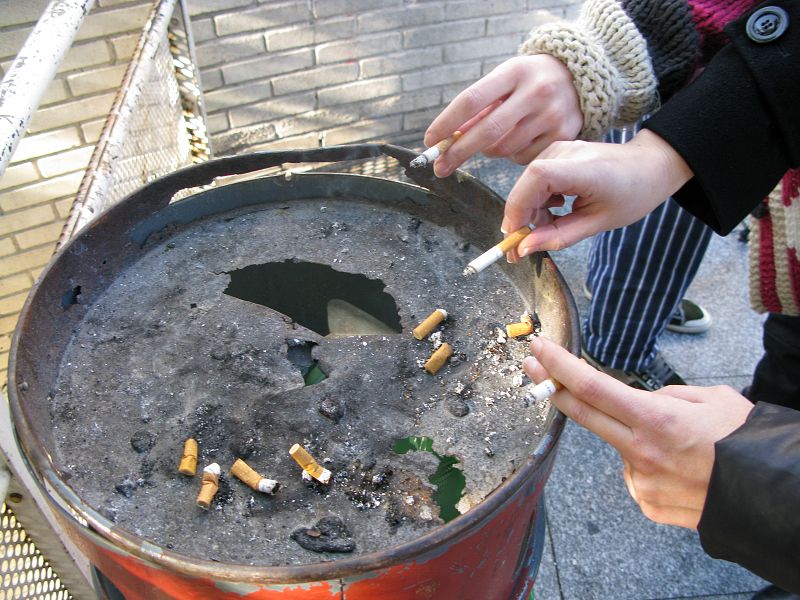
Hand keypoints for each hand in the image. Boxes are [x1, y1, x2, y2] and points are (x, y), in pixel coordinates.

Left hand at [423, 55, 582, 177]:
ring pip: (504, 149)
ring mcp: (552, 115)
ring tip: (498, 136)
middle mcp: (536, 92)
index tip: (429, 141)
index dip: (446, 123)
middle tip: (439, 167)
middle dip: (458, 152)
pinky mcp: (564, 135)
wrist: (580, 76)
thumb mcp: (504, 80)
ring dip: (490, 150)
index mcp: (514, 71)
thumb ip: (478, 107)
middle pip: (486, 131)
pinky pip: (524, 158)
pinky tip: (522, 138)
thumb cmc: (528, 80)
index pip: (471, 100)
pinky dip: (513, 155)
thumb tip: (448, 138)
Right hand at [500, 129, 694, 258]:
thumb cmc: (631, 193)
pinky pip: (534, 180)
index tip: (515, 235)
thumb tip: (525, 248)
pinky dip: (538, 200)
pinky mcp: (555, 152)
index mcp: (585, 169)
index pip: (538, 177)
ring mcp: (559, 149)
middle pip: (527, 183)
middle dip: (521, 217)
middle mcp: (567, 152)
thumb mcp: (598, 223)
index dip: (519, 206)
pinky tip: (556, 209)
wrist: (649, 166)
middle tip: (524, 246)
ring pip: (528, 184)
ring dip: (532, 211)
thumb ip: (559, 236)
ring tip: (552, 225)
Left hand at [523, 337, 753, 528]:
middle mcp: (640, 451)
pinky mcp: (648, 503)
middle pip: (581, 414)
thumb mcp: (711, 399)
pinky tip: (680, 470)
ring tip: (681, 446)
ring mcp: (641, 481)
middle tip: (534, 368)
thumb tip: (643, 402)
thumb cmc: (746, 442)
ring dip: (633, 436)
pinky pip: (638, 475)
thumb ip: (667, 397)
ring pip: (621, 446)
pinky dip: (651, 465)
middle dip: (552, 386)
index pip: (592, 387)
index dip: (560, 366)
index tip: (540, 349)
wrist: (772, 497)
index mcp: (655, 418)